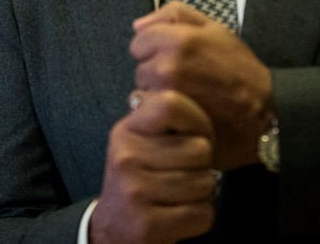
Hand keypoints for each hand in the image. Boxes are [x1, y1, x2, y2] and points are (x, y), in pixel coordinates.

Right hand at [90, 89, 215, 243]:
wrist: (114, 226)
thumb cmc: (140, 179)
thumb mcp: (141, 142)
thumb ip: (163, 121)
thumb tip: (199, 92)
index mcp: (126, 130)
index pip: (171, 104)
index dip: (198, 119)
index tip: (197, 134)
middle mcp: (126, 156)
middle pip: (199, 148)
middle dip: (203, 164)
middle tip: (187, 170)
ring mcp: (134, 190)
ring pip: (205, 183)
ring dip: (202, 192)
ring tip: (182, 192)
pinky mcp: (147, 223)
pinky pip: (202, 214)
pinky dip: (200, 217)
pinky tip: (181, 213)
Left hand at [131, 1, 273, 169]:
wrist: (263, 112)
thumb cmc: (239, 69)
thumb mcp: (215, 29)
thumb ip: (175, 16)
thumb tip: (138, 25)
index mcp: (177, 40)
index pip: (139, 42)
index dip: (155, 48)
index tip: (174, 57)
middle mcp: (167, 67)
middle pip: (140, 67)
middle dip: (156, 71)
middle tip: (185, 78)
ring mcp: (166, 96)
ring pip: (142, 91)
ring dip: (156, 93)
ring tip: (185, 95)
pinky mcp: (168, 121)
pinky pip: (148, 113)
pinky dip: (158, 113)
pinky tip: (180, 111)